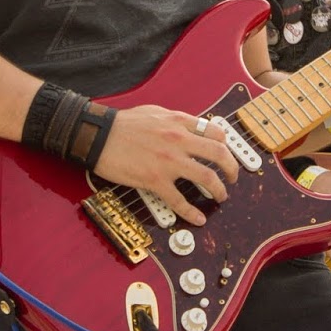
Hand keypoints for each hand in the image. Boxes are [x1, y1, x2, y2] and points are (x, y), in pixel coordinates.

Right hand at [92, 104, 240, 226]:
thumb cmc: (122, 124)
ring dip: (219, 190)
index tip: (227, 153)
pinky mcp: (155, 180)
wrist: (98, 135)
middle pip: (219, 154)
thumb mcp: (155, 113)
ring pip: (207, 177)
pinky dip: (192, 212)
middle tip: (232, 177)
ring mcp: (169, 162)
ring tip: (220, 196)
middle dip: (232, 168)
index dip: (226, 145)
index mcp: (179, 123)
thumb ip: (176, 121)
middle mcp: (179, 141)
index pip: (215, 132)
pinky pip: (179, 200)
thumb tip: (191, 129)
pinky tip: (198, 218)